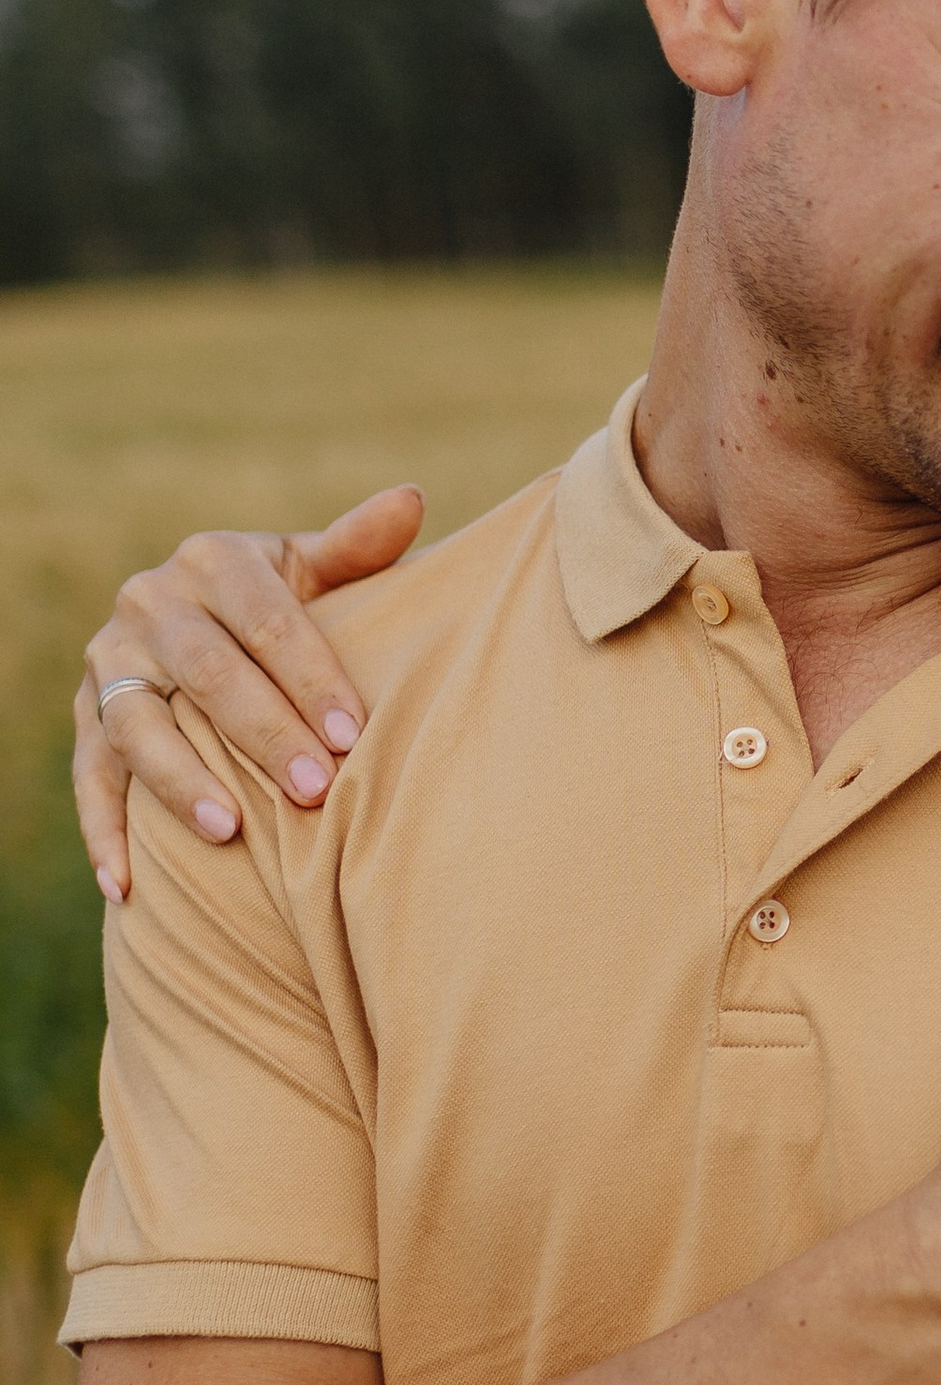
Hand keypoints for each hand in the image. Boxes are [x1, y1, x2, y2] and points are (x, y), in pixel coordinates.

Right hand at [75, 488, 425, 897]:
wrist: (205, 622)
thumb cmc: (286, 604)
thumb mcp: (314, 572)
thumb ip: (358, 546)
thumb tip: (411, 498)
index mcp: (213, 560)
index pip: (267, 621)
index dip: (311, 677)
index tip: (355, 733)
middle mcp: (148, 603)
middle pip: (208, 675)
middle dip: (262, 735)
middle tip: (315, 791)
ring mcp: (109, 662)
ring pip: (137, 724)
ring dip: (179, 781)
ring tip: (228, 830)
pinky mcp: (85, 717)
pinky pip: (89, 778)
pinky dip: (102, 833)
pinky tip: (125, 887)